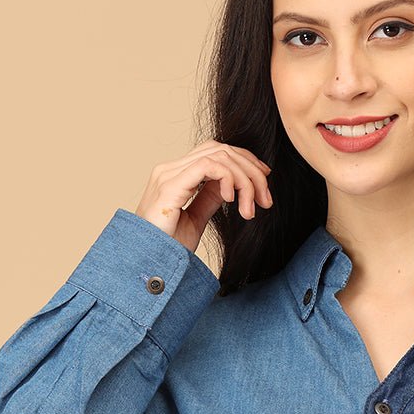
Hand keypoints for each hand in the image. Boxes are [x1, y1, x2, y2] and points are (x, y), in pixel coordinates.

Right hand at [134, 140, 273, 254]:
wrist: (147, 265)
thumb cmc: (167, 248)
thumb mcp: (196, 219)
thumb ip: (210, 198)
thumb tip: (231, 185)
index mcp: (175, 175)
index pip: (215, 151)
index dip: (244, 161)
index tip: (264, 182)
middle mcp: (170, 169)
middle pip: (222, 149)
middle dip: (251, 171)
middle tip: (265, 200)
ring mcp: (168, 175)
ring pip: (219, 156)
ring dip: (245, 180)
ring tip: (251, 208)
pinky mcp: (169, 186)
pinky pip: (208, 166)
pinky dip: (228, 179)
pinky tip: (233, 201)